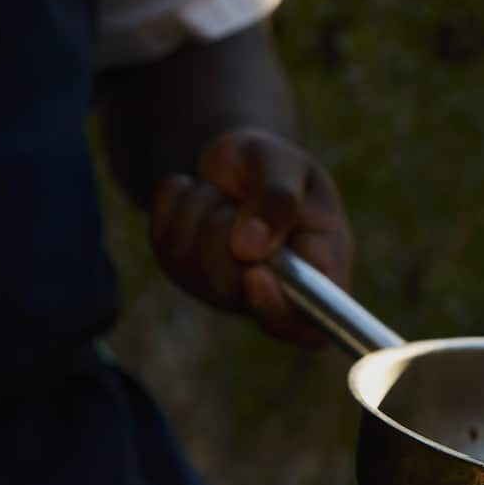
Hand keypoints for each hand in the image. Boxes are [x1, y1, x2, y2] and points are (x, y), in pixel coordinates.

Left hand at [149, 127, 352, 347]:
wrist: (236, 160)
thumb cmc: (275, 166)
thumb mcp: (286, 164)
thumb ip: (278, 199)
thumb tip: (251, 248)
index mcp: (320, 270)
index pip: (308, 324)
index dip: (278, 310)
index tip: (255, 274)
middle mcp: (272, 291)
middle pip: (231, 290)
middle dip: (223, 230)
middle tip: (237, 199)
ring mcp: (224, 289)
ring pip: (191, 266)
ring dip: (200, 209)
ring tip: (222, 192)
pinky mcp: (185, 274)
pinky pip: (163, 244)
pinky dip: (175, 205)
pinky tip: (197, 194)